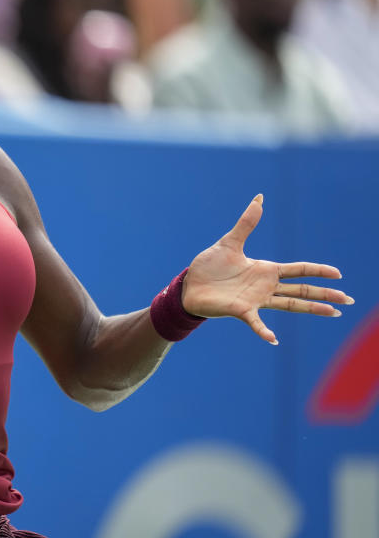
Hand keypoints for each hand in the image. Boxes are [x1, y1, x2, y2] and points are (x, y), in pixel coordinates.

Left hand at [181, 195, 353, 344]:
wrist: (189, 285)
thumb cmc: (209, 267)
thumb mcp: (230, 242)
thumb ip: (247, 223)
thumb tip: (259, 198)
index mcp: (265, 270)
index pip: (298, 270)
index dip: (318, 271)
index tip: (338, 274)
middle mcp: (265, 287)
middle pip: (301, 290)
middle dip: (325, 294)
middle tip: (347, 300)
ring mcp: (255, 300)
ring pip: (290, 305)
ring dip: (311, 309)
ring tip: (333, 313)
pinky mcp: (240, 310)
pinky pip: (255, 322)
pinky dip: (264, 331)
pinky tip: (274, 339)